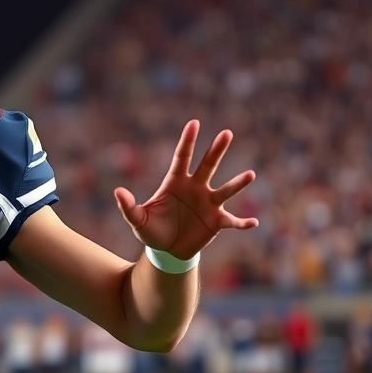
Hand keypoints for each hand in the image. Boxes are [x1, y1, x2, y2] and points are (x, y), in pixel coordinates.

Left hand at [114, 120, 258, 259]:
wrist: (166, 250)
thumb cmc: (153, 230)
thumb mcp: (138, 220)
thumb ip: (128, 207)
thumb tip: (118, 192)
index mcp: (176, 182)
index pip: (183, 157)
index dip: (188, 141)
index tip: (194, 123)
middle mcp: (196, 188)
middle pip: (208, 165)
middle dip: (217, 150)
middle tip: (227, 133)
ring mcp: (208, 204)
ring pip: (225, 190)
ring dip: (237, 183)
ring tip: (250, 175)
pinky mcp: (217, 222)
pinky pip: (233, 221)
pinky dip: (243, 223)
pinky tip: (253, 222)